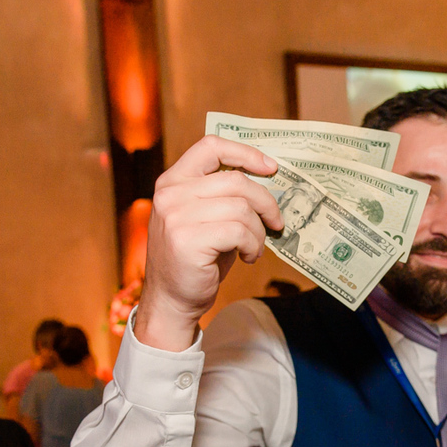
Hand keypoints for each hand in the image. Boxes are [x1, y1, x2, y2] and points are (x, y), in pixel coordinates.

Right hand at [136, 136, 282, 351]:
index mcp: (172, 181)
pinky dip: (253, 245)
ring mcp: (176, 216)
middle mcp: (170, 194)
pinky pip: (239, 231)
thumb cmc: (196, 259)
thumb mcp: (204, 218)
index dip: (245, 152)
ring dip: (258, 231)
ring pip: (242, 208)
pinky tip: (248, 257)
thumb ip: (224, 195)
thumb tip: (269, 180)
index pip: (211, 146)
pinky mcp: (188, 239)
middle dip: (266, 202)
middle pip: (236, 180)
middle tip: (275, 222)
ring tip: (255, 247)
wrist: (171, 300)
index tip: (271, 168)